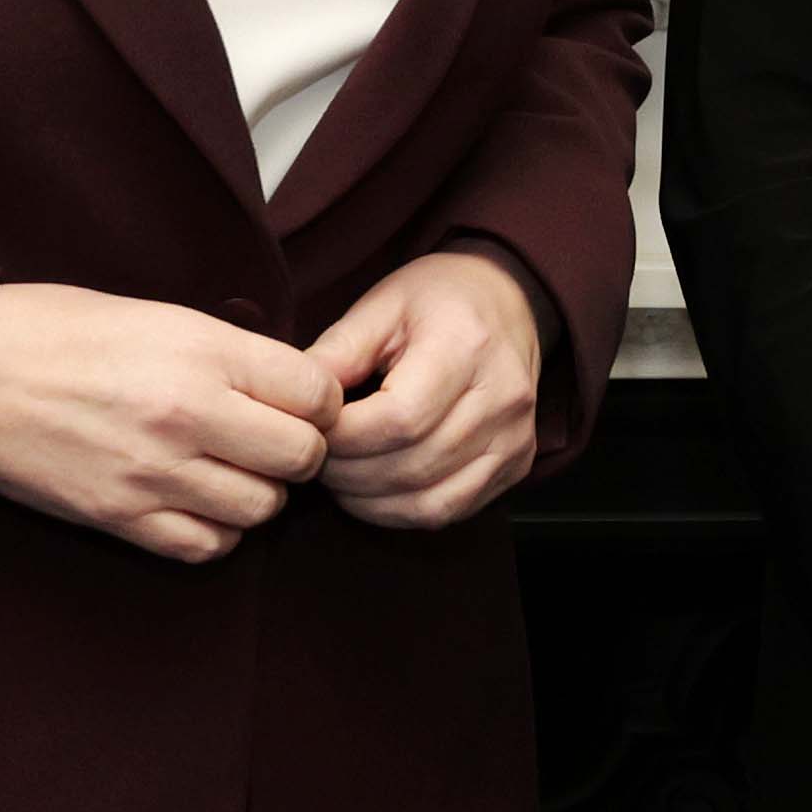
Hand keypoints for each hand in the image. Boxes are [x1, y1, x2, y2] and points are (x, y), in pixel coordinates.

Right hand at [0, 282, 338, 562]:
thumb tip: (292, 387)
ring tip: (230, 469)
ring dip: (258, 493)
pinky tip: (196, 501)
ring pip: (262, 509)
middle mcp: (187, 414)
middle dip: (300, 451)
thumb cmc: (56, 330)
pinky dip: (216, 530)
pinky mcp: (119, 517)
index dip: (320, 400)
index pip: (317, 393)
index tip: (300, 402)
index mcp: (201, 351)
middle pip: (302, 457)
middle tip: (271, 439)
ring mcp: (153, 473)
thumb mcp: (157, 314)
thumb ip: (229, 353)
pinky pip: (206, 546)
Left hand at [311, 250, 545, 529]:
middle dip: (348, 474)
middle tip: (313, 459)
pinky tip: (373, 492)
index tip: (311, 431)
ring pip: (430, 501)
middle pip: (411, 466)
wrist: (507, 302)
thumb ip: (337, 353)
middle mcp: (502, 398)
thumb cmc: (438, 300)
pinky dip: (401, 512)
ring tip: (338, 477)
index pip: (398, 420)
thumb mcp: (381, 306)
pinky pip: (451, 511)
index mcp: (466, 347)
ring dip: (369, 501)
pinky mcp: (518, 464)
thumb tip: (292, 402)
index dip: (344, 439)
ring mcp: (515, 437)